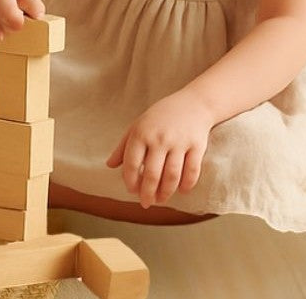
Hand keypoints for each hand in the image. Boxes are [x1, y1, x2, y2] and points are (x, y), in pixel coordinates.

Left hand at [106, 91, 212, 207]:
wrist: (194, 103)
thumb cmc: (162, 116)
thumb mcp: (139, 125)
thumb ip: (124, 146)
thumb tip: (109, 165)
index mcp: (142, 132)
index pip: (131, 162)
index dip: (130, 180)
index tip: (131, 191)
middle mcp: (159, 138)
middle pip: (152, 174)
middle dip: (147, 193)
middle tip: (146, 203)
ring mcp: (179, 142)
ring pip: (172, 176)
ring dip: (166, 192)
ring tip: (161, 200)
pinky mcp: (196, 146)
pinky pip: (192, 171)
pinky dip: (187, 185)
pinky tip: (182, 191)